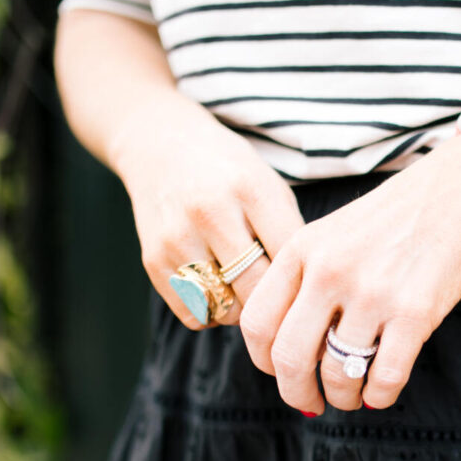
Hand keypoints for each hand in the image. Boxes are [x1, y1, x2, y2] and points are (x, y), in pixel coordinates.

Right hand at [109, 91, 304, 329]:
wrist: (162, 146)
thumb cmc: (230, 173)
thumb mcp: (270, 185)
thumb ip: (291, 234)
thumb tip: (306, 292)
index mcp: (250, 189)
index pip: (288, 257)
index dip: (303, 279)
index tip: (307, 285)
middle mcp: (211, 213)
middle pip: (256, 289)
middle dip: (273, 301)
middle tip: (279, 297)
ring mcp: (178, 238)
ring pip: (225, 310)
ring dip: (242, 311)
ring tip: (247, 290)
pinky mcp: (153, 260)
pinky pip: (195, 314)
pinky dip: (212, 313)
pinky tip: (218, 290)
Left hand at [238, 125, 460, 412]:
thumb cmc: (399, 216)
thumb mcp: (334, 232)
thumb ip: (305, 277)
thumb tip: (288, 344)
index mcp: (303, 249)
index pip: (257, 323)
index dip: (263, 361)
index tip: (280, 372)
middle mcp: (330, 271)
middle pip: (290, 358)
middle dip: (296, 392)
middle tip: (310, 402)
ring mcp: (373, 292)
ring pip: (338, 374)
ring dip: (342, 397)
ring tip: (352, 396)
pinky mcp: (416, 312)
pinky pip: (385, 377)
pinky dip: (379, 396)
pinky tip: (380, 392)